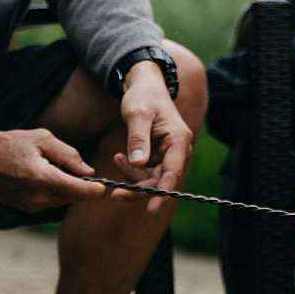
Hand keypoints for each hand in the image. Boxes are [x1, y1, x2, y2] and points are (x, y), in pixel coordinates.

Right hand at [0, 129, 105, 212]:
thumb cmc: (12, 144)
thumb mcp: (44, 139)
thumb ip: (70, 156)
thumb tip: (90, 172)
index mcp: (42, 179)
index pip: (81, 192)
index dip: (97, 189)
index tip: (105, 184)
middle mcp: (38, 197)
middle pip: (75, 197)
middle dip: (81, 185)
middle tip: (73, 167)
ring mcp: (31, 206)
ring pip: (64, 200)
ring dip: (67, 188)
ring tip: (52, 168)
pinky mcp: (27, 209)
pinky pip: (51, 202)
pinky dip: (55, 191)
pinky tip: (44, 177)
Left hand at [113, 61, 194, 211]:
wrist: (144, 85)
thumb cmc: (143, 97)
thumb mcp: (137, 115)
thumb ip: (138, 140)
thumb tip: (138, 164)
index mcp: (178, 140)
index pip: (172, 172)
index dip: (162, 191)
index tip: (151, 208)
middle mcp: (178, 149)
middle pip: (161, 179)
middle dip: (139, 187)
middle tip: (116, 194)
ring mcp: (169, 153)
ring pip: (153, 177)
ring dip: (133, 176)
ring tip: (115, 159)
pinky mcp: (159, 154)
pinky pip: (147, 170)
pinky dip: (132, 168)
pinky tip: (119, 157)